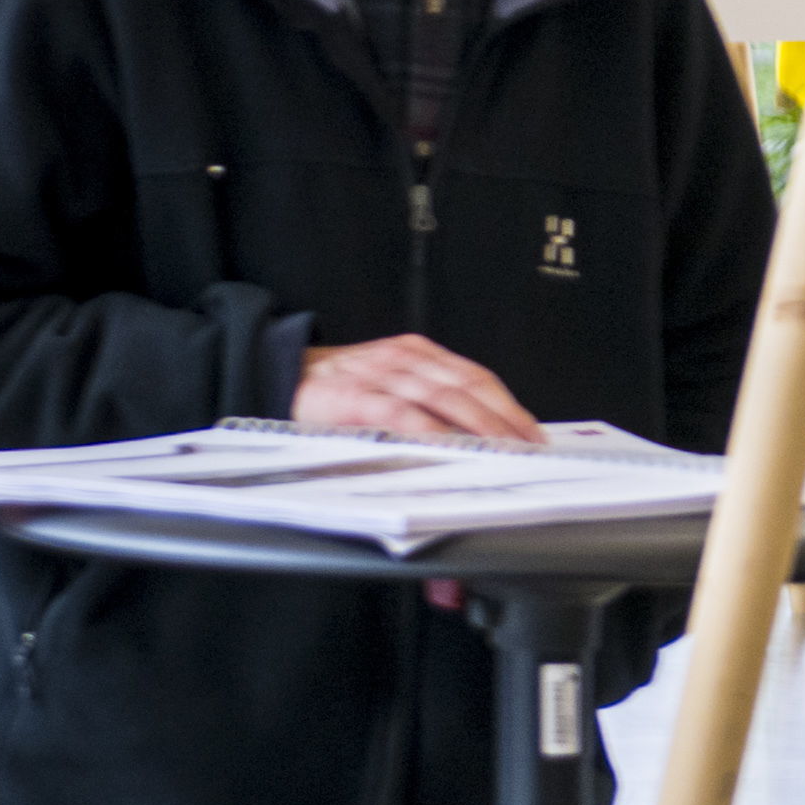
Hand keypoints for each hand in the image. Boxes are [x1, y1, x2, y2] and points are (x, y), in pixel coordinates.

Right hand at [293, 333, 544, 447]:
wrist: (274, 373)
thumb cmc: (334, 389)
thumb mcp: (384, 382)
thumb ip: (422, 399)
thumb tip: (475, 437)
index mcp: (414, 352)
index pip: (474, 377)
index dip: (507, 406)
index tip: (530, 433)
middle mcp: (402, 358)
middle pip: (467, 387)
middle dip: (502, 420)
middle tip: (525, 449)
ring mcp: (378, 374)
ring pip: (443, 398)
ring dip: (477, 427)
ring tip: (501, 452)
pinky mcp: (353, 394)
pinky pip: (401, 412)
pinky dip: (429, 429)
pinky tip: (450, 445)